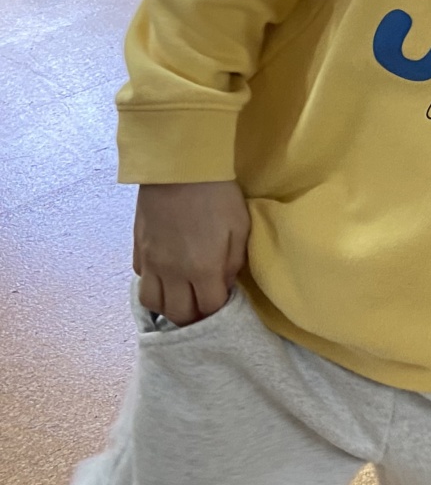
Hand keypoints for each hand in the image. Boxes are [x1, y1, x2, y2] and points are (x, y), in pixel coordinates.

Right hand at [132, 181, 249, 325]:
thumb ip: (233, 262)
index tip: (225, 301)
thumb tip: (225, 284)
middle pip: (178, 314)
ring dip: (168, 306)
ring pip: (152, 303)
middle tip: (203, 305)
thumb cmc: (218, 195)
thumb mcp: (239, 228)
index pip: (208, 308)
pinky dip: (153, 285)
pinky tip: (166, 276)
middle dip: (193, 316)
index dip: (218, 309)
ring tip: (182, 297)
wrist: (179, 168)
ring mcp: (151, 262)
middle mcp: (172, 273)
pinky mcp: (137, 249)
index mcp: (202, 269)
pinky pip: (141, 280)